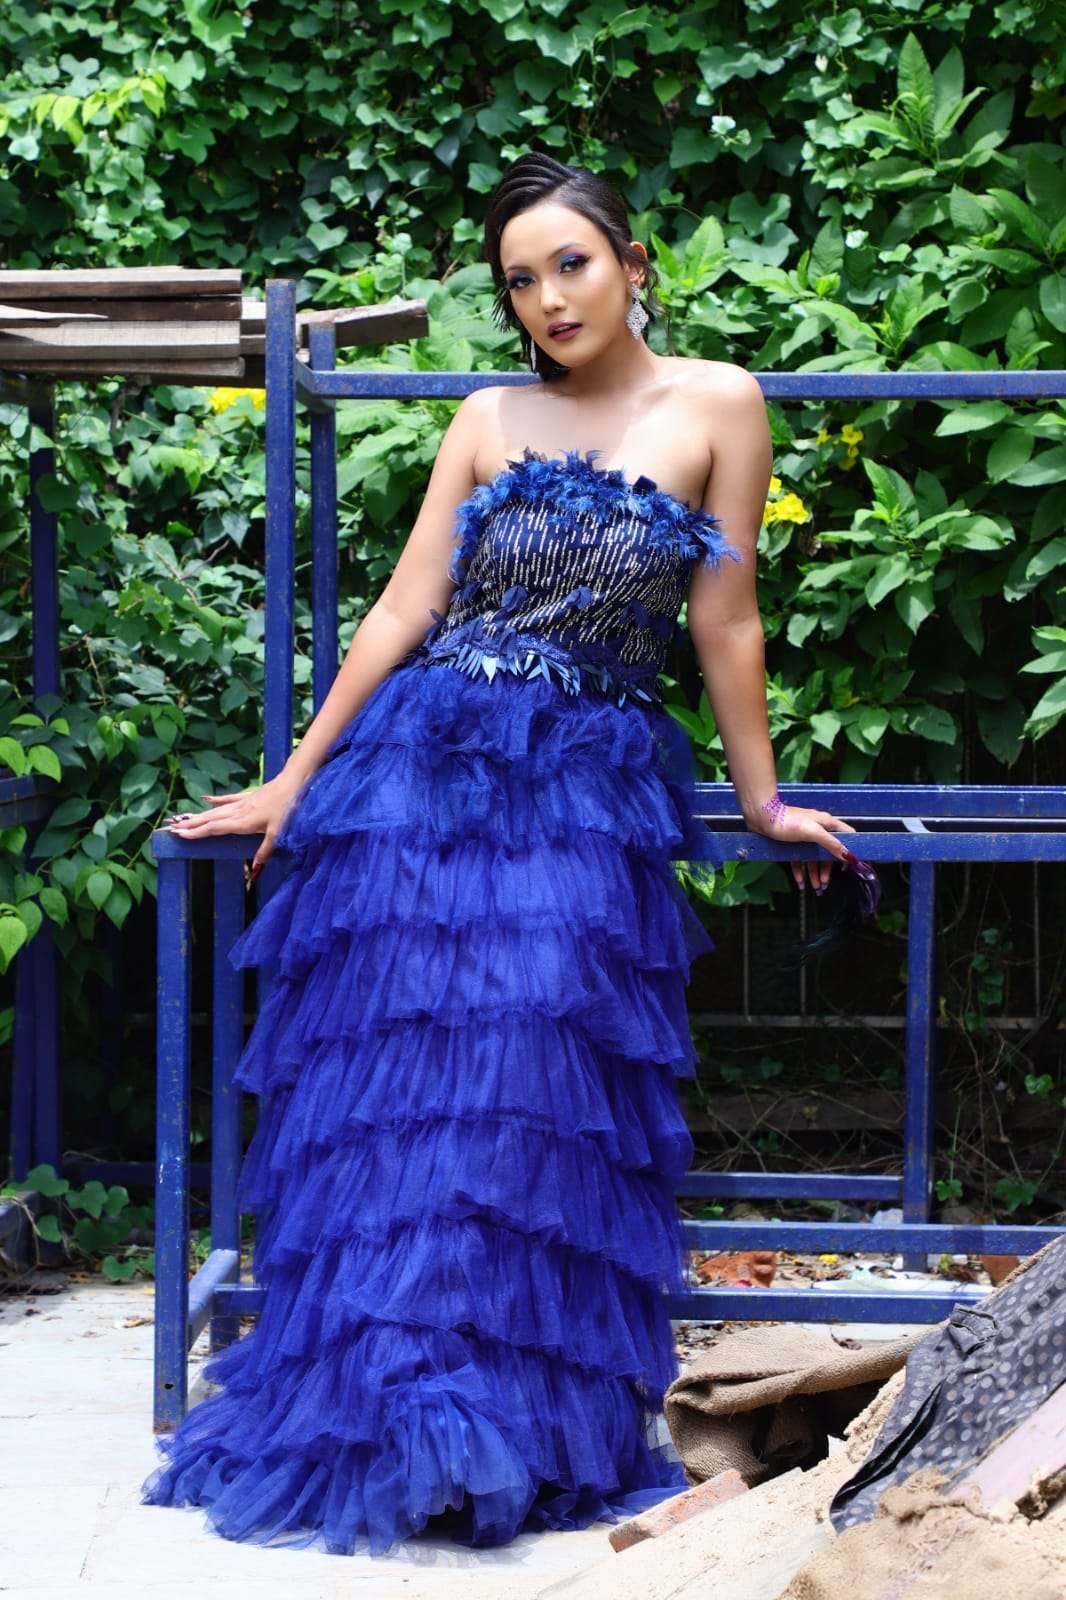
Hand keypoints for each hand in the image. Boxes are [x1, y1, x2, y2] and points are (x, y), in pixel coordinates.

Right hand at [164, 771, 306, 886]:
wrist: (293, 783)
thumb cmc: (287, 808)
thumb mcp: (279, 833)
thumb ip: (264, 851)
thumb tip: (253, 871)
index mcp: (243, 822)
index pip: (215, 828)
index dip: (197, 832)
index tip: (181, 835)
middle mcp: (238, 812)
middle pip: (210, 819)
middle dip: (191, 825)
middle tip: (172, 829)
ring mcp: (242, 802)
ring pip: (215, 810)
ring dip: (198, 815)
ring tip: (182, 819)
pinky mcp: (248, 796)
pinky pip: (228, 799)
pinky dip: (216, 800)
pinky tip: (206, 799)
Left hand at [748, 800, 858, 893]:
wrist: (762, 817)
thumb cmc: (789, 822)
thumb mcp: (813, 832)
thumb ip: (831, 843)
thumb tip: (849, 856)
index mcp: (826, 824)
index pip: (846, 836)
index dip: (850, 850)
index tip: (850, 866)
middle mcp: (817, 830)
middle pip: (828, 852)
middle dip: (827, 869)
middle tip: (825, 884)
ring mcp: (804, 838)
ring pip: (813, 858)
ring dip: (815, 874)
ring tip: (816, 888)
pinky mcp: (791, 844)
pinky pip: (799, 860)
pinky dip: (800, 871)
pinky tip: (800, 883)